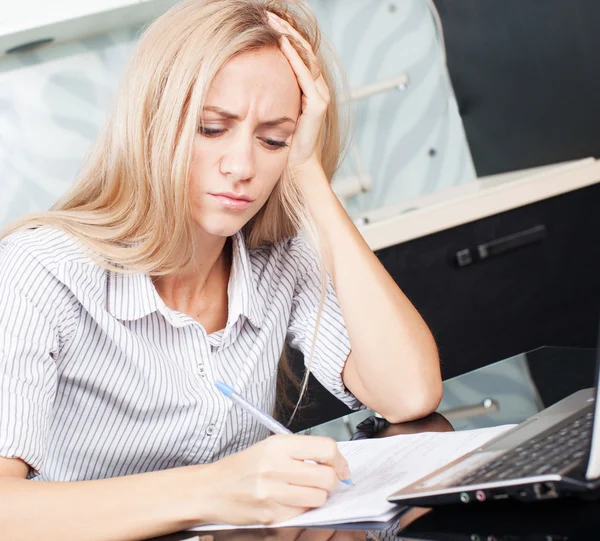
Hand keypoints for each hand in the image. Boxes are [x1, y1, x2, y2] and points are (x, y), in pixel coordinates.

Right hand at [195, 434, 350, 525]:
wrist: (211, 489)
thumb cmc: (243, 467)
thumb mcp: (271, 447)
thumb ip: (302, 451)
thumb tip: (335, 462)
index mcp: (279, 445)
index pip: (326, 449)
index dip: (339, 460)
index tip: (340, 466)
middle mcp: (276, 467)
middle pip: (327, 476)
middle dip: (331, 480)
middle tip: (323, 480)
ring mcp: (273, 493)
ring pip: (319, 498)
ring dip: (318, 496)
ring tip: (304, 491)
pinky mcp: (271, 516)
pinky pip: (302, 514)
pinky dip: (302, 509)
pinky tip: (289, 501)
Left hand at [266, 12, 329, 174]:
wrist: (295, 169)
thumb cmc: (282, 146)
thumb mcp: (272, 114)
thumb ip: (267, 98)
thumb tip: (244, 84)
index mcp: (305, 90)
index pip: (296, 55)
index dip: (284, 37)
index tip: (266, 22)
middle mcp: (315, 89)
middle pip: (303, 51)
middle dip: (286, 31)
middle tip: (269, 15)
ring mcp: (318, 96)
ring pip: (306, 58)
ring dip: (290, 38)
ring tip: (275, 23)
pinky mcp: (317, 106)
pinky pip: (305, 76)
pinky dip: (295, 59)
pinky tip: (282, 44)